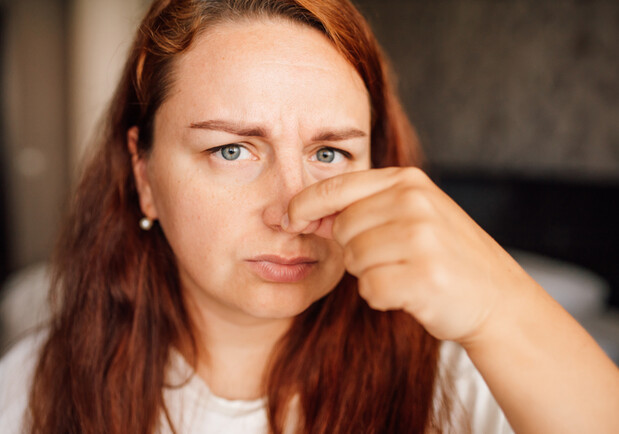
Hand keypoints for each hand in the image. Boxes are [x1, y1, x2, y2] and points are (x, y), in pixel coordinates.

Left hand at [282, 167, 537, 344]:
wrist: (497, 297)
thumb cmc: (447, 255)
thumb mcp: (415, 213)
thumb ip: (368, 206)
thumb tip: (305, 213)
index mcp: (408, 182)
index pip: (338, 186)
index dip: (306, 204)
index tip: (288, 219)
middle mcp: (414, 203)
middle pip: (342, 229)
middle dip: (355, 249)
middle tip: (391, 258)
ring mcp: (421, 239)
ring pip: (354, 261)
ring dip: (370, 275)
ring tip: (405, 273)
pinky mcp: (423, 276)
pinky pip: (370, 289)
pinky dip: (382, 297)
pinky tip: (410, 293)